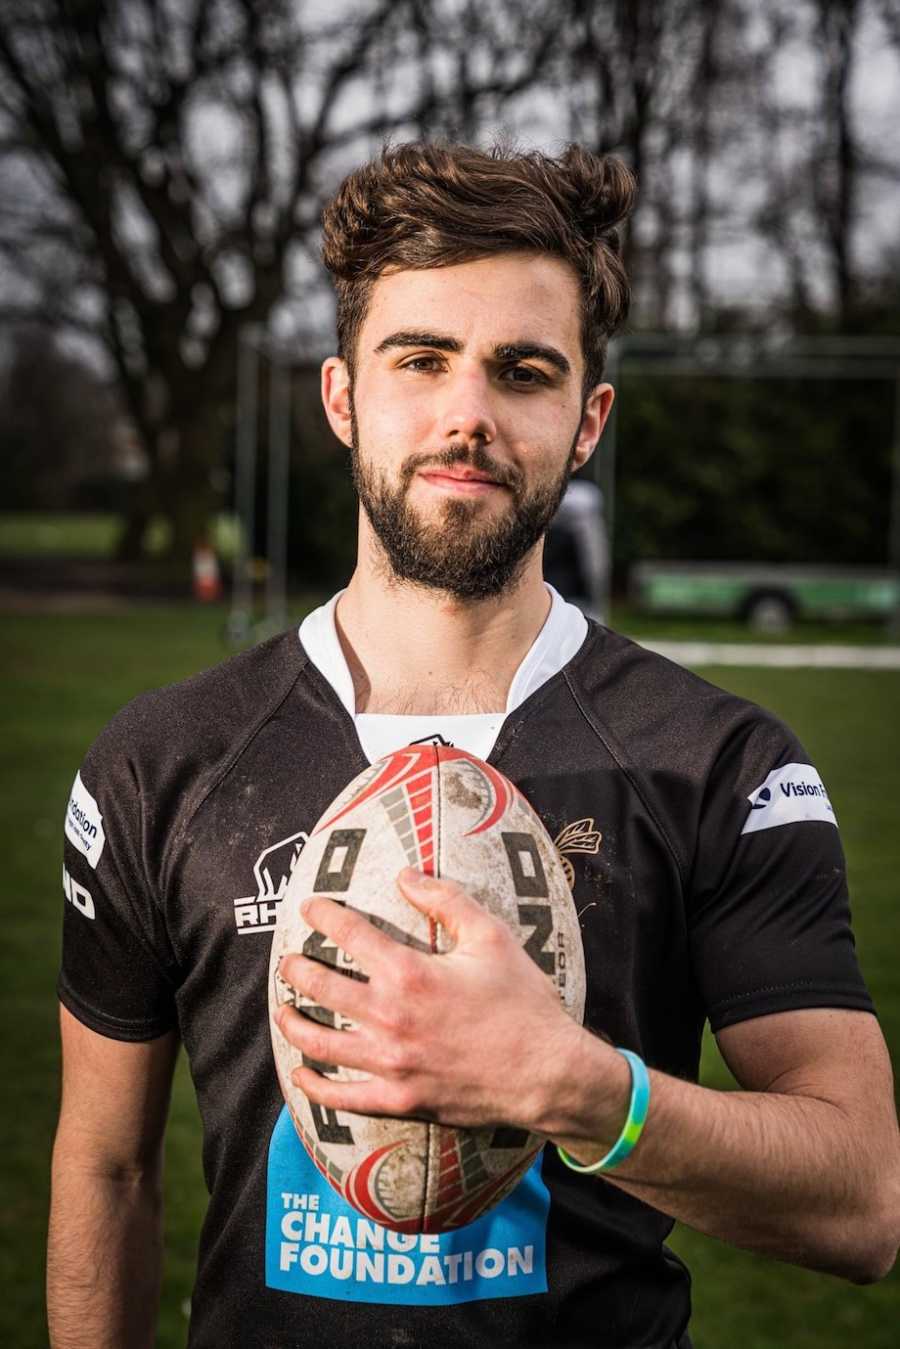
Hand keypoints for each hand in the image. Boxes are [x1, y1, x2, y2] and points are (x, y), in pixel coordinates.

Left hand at [275, 867, 586, 1132]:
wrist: (547, 1073)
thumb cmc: (522, 1002)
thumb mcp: (491, 936)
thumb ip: (446, 900)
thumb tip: (407, 875)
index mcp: (410, 973)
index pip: (349, 934)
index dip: (323, 915)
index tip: (309, 907)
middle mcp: (390, 1017)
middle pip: (321, 987)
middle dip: (296, 969)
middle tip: (288, 960)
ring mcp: (390, 1063)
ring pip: (320, 1042)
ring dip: (293, 1023)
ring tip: (282, 1010)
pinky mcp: (398, 1099)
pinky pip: (342, 1097)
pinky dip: (314, 1085)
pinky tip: (300, 1074)